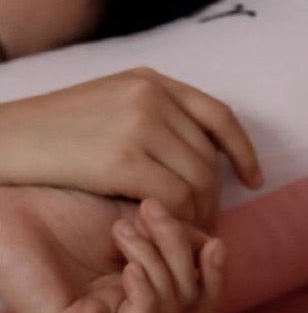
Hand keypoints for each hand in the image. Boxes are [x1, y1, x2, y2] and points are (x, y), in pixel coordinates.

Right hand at [0, 67, 261, 228]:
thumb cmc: (50, 132)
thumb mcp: (109, 104)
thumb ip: (153, 117)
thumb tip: (197, 155)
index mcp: (151, 80)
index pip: (218, 115)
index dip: (243, 150)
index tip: (253, 178)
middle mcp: (152, 95)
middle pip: (208, 156)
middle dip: (214, 195)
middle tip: (208, 224)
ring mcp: (138, 123)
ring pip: (197, 179)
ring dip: (199, 212)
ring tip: (188, 233)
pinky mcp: (120, 157)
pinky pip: (173, 197)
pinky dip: (178, 219)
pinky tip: (167, 232)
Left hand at [0, 186, 224, 312]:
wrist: (17, 201)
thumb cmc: (73, 200)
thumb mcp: (144, 212)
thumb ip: (181, 228)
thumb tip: (215, 243)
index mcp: (150, 281)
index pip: (201, 295)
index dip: (215, 271)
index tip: (214, 239)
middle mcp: (131, 308)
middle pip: (195, 305)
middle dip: (183, 254)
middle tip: (154, 213)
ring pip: (168, 312)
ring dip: (158, 262)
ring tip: (124, 229)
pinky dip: (144, 297)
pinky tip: (130, 267)